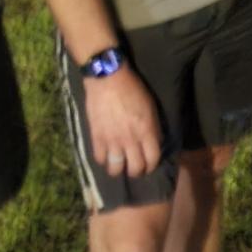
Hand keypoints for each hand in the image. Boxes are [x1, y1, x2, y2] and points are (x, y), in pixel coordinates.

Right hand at [82, 64, 162, 178]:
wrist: (108, 79)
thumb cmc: (132, 89)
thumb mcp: (150, 107)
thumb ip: (153, 128)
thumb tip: (154, 142)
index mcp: (147, 131)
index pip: (152, 159)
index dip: (152, 166)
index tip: (149, 165)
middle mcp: (131, 140)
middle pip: (135, 168)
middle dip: (136, 171)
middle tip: (134, 168)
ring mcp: (112, 141)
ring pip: (116, 169)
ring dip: (118, 170)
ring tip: (119, 165)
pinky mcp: (97, 138)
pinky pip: (100, 159)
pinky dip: (103, 160)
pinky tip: (106, 155)